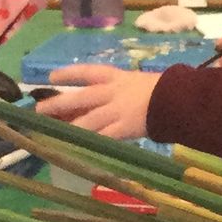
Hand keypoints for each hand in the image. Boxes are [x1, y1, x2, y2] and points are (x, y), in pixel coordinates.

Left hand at [37, 65, 158, 139]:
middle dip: (59, 103)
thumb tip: (106, 100)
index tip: (51, 77)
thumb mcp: (142, 82)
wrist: (182, 100)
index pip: (89, 72)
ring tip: (52, 134)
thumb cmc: (168, 89)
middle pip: (81, 97)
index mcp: (119, 77)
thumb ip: (125, 90)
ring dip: (69, 127)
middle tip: (39, 110)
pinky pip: (102, 138)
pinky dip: (89, 143)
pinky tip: (77, 149)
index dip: (68, 74)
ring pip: (88, 120)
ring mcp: (118, 111)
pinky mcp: (124, 128)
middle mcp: (113, 92)